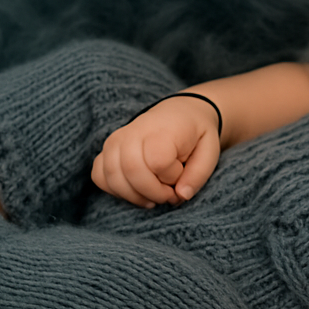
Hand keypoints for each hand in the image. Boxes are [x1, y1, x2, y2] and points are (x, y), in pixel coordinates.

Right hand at [92, 96, 220, 206]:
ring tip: (153, 196)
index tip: (181, 176)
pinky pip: (99, 175)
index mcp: (163, 129)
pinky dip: (115, 190)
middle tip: (167, 194)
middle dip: (151, 192)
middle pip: (130, 170)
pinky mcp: (106, 149)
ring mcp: (116, 140)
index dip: (171, 177)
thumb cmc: (196, 134)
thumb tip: (181, 195)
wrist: (180, 113)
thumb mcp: (210, 151)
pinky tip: (134, 190)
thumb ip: (199, 175)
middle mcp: (134, 132)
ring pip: (111, 176)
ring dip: (133, 196)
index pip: (158, 161)